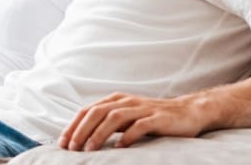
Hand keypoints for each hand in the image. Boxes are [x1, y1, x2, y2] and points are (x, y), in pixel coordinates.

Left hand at [58, 92, 213, 150]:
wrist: (187, 112)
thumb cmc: (152, 117)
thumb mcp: (127, 117)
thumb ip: (107, 123)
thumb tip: (82, 138)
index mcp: (116, 100)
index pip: (88, 111)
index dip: (73, 126)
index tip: (63, 143)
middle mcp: (126, 101)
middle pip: (97, 112)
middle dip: (81, 130)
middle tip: (72, 148)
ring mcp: (142, 108)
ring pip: (115, 117)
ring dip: (99, 133)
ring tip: (90, 149)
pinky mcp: (158, 118)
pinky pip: (140, 126)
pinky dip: (128, 136)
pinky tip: (119, 147)